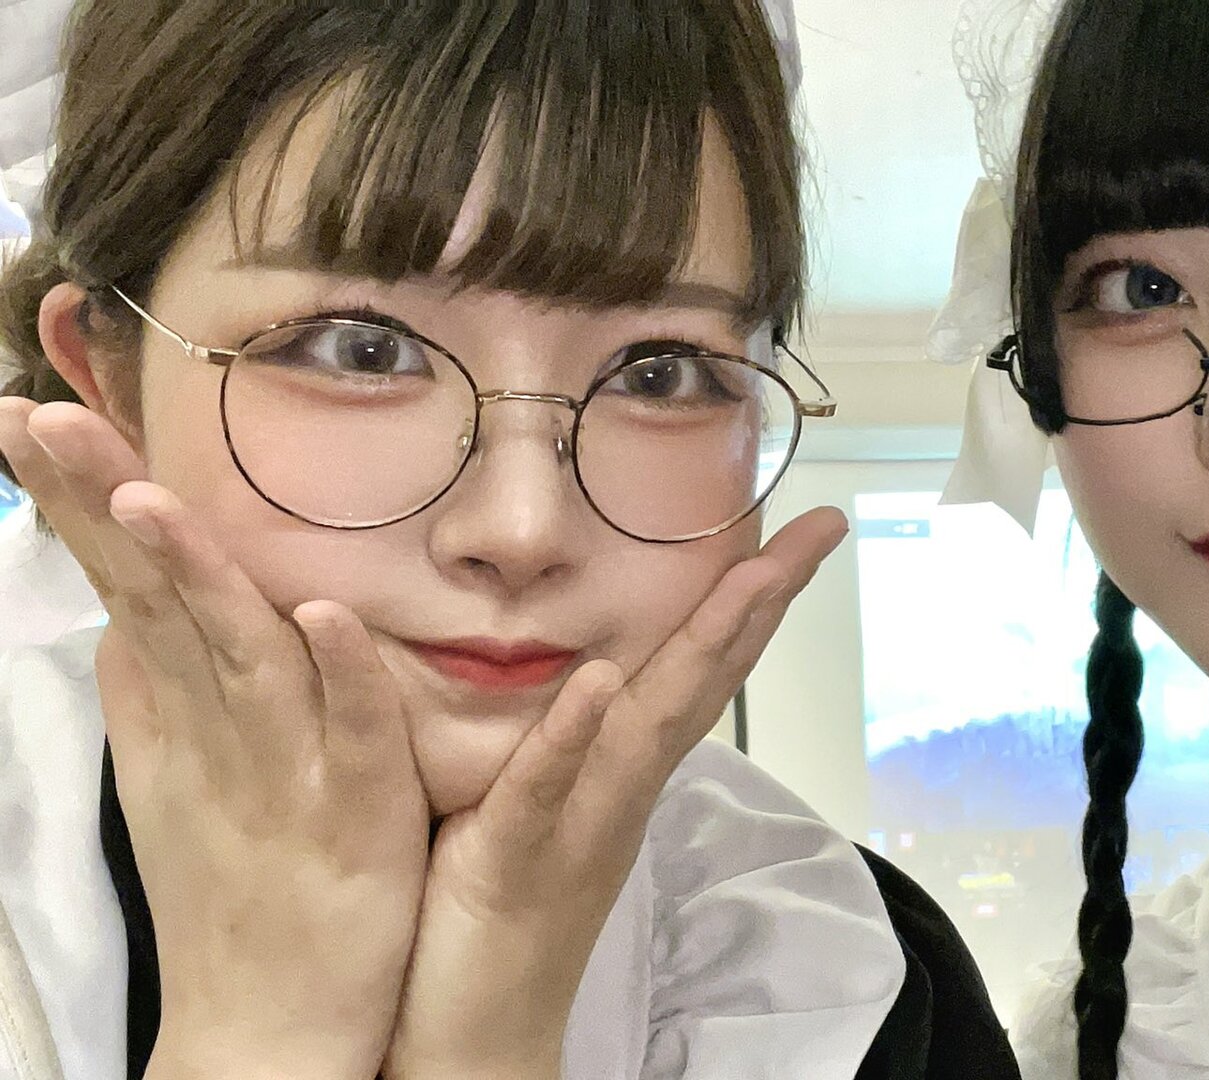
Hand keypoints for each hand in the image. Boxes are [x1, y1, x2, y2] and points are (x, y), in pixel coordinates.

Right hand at [0, 398, 430, 1079]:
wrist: (270, 1027)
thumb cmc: (232, 885)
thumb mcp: (174, 777)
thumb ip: (152, 691)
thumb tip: (121, 615)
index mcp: (176, 707)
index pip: (120, 579)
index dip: (78, 498)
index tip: (28, 409)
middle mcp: (214, 725)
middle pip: (151, 598)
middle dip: (97, 507)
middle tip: (36, 417)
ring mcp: (281, 770)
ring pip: (236, 654)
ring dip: (193, 577)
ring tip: (152, 498)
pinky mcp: (358, 816)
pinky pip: (352, 736)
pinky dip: (339, 678)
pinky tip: (326, 618)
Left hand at [381, 506, 848, 1079]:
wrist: (471, 1041)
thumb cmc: (486, 917)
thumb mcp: (524, 803)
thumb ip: (551, 736)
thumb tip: (570, 662)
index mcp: (618, 770)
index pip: (695, 668)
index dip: (745, 600)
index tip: (791, 534)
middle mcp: (620, 791)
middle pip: (703, 679)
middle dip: (762, 600)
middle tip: (820, 532)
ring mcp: (581, 826)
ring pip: (654, 724)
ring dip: (706, 647)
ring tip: (754, 575)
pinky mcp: (517, 863)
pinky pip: (549, 793)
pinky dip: (573, 736)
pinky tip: (597, 680)